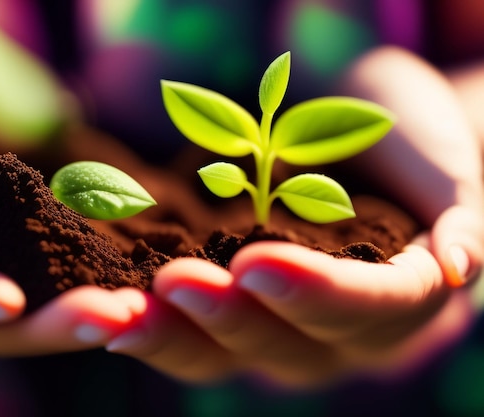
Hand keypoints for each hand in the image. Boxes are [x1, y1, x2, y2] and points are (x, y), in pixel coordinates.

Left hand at [104, 46, 483, 386]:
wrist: (357, 135)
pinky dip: (147, 323)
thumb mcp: (438, 160)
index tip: (258, 263)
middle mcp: (337, 334)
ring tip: (115, 311)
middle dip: (230, 318)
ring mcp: (277, 330)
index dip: (317, 294)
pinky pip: (187, 331)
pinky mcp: (229, 311)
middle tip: (176, 282)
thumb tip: (462, 264)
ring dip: (171, 334)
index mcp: (402, 300)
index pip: (370, 310)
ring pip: (225, 355)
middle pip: (289, 347)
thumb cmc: (404, 137)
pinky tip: (102, 310)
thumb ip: (453, 210)